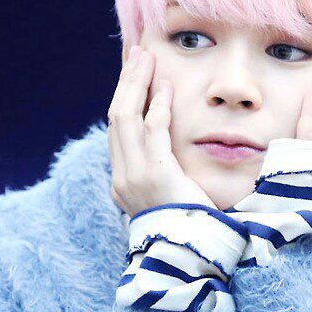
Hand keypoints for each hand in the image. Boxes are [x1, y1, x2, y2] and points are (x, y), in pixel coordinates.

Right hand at [107, 44, 214, 216]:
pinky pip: (153, 131)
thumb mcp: (171, 199)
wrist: (194, 257)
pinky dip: (159, 106)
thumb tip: (169, 153)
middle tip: (137, 54)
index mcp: (123, 185)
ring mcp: (135, 178)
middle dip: (126, 83)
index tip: (133, 74)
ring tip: (147, 58)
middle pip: (116, 118)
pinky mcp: (156, 175)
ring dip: (137, 84)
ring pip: (127, 118)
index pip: (117, 131)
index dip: (123, 98)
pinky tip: (167, 88)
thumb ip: (165, 174)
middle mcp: (122, 179)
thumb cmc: (191, 229)